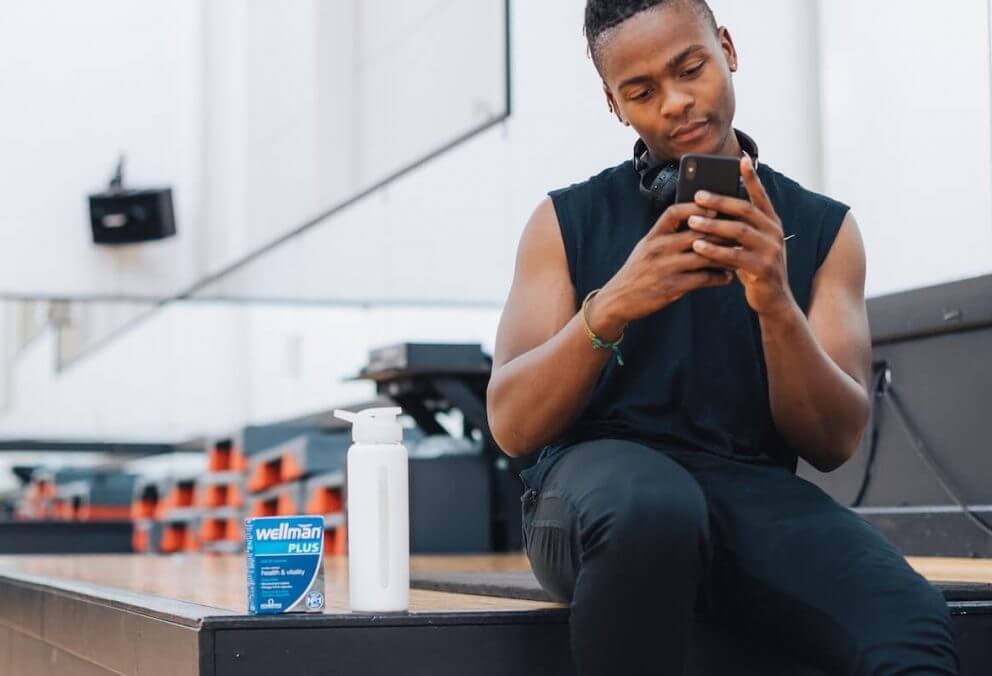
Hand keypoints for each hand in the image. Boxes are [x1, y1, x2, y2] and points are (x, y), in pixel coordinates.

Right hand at [595, 202, 736, 329]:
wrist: (618, 299)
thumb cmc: (636, 272)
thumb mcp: (645, 248)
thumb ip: (666, 236)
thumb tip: (694, 223)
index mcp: (652, 236)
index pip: (674, 213)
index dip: (695, 208)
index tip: (714, 207)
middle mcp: (659, 249)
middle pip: (697, 233)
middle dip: (721, 232)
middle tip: (740, 233)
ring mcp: (666, 268)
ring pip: (704, 256)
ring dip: (725, 256)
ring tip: (738, 256)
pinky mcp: (672, 287)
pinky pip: (703, 279)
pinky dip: (718, 278)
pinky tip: (726, 277)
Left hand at [685, 153, 796, 317]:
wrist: (773, 299)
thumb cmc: (755, 266)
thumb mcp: (751, 243)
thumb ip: (740, 226)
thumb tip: (713, 204)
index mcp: (772, 222)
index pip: (761, 195)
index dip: (752, 178)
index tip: (741, 159)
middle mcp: (775, 232)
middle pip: (746, 210)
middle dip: (720, 201)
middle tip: (698, 195)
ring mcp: (771, 250)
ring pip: (739, 231)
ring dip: (713, 225)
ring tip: (691, 221)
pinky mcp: (763, 268)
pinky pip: (734, 256)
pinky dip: (714, 250)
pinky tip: (698, 246)